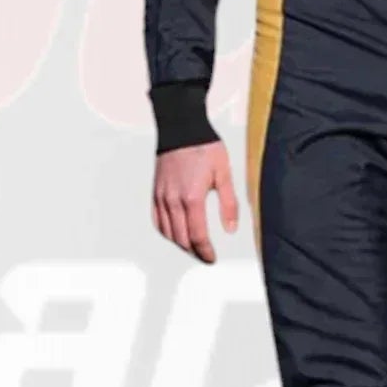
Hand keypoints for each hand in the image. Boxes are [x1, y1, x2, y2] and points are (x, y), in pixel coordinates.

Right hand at [152, 140, 239, 262]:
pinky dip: (165, 232)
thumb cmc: (204, 147)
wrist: (181, 128)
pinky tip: (174, 234)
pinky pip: (157, 220)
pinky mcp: (155, 192)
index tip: (212, 258)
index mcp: (192, 198)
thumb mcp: (224, 174)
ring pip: (167, 232)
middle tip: (205, 256)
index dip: (205, 252)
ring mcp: (161, 197)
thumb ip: (229, 204)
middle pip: (181, 239)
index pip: (197, 236)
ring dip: (180, 244)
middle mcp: (173, 201)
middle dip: (194, 252)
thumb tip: (231, 228)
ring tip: (193, 248)